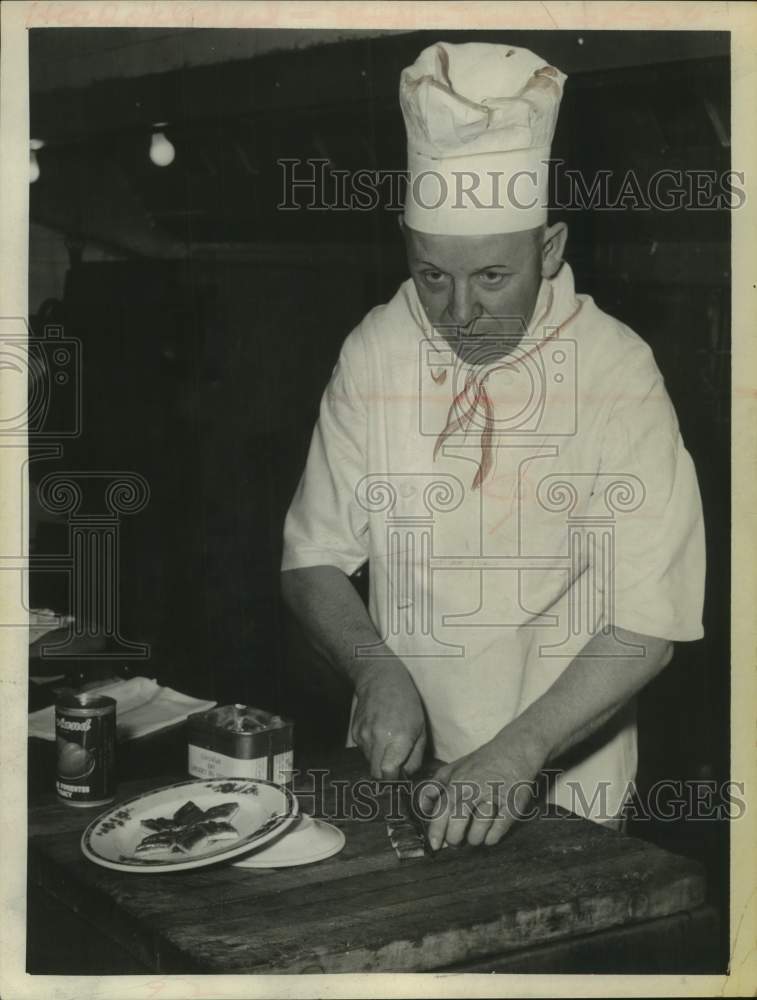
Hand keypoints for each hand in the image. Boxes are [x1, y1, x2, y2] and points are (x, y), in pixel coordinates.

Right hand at [352, 659, 425, 778]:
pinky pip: (363, 750)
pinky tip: (379, 733)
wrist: (381, 680)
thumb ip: (415, 757)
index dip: (394, 780)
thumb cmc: (406, 703)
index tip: (400, 776)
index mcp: (397, 739)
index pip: (387, 774)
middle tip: (396, 765)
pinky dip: (372, 748)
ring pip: (369, 762)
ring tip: (389, 742)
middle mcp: (377, 739)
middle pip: (376, 774)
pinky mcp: (355, 733)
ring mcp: (363, 736)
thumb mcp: (421, 730)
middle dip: (386, 775)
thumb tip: (405, 776)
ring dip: (379, 760)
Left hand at [421, 722, 549, 849]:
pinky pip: (497, 833)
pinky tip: (489, 833)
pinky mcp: (513, 806)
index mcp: (458, 781)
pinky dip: (490, 838)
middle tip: (455, 842)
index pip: (442, 810)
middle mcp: (475, 788)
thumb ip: (435, 786)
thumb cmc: (481, 763)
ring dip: (473, 839)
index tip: (435, 845)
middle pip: (458, 822)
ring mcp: (495, 797)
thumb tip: (423, 808)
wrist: (515, 749)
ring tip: (474, 835)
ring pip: (478, 832)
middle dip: (454, 838)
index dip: (436, 830)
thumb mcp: (454, 768)